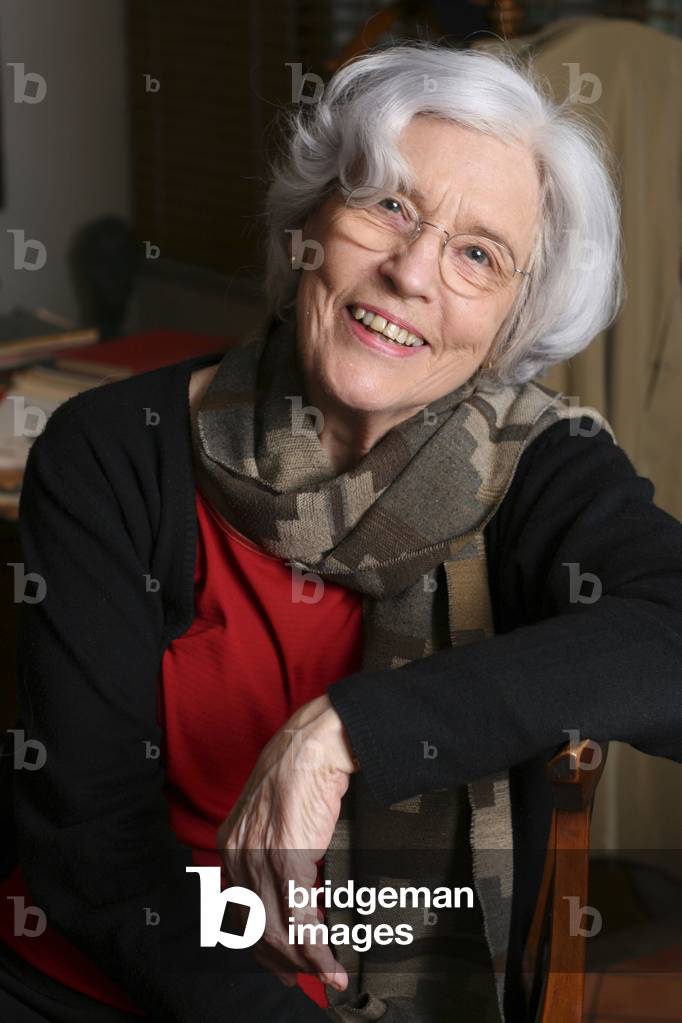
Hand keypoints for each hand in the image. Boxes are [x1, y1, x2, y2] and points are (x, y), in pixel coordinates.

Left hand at [216, 695, 357, 990]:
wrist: (315, 743)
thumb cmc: (300, 770)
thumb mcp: (272, 812)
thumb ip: (270, 845)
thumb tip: (287, 880)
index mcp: (230, 842)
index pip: (240, 908)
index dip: (261, 942)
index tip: (281, 961)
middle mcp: (237, 854)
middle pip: (255, 928)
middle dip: (282, 962)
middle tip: (304, 979)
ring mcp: (261, 858)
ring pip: (277, 931)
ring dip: (304, 962)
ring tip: (326, 975)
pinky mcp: (289, 858)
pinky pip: (300, 919)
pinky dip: (317, 950)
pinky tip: (330, 964)